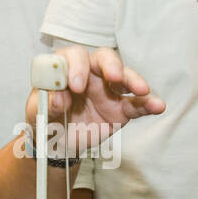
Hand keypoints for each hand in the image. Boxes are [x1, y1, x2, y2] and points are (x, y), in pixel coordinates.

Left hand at [25, 45, 164, 154]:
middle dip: (110, 65)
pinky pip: (137, 104)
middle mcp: (90, 73)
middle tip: (112, 77)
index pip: (74, 56)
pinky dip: (148, 104)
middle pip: (103, 58)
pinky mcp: (121, 109)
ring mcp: (109, 90)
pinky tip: (158, 105)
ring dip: (134, 81)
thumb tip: (59, 98)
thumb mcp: (39, 111)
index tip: (75, 86)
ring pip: (124, 78)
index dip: (76, 67)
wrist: (58, 142)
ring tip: (142, 90)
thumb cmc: (47, 118)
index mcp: (68, 68)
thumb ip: (48, 102)